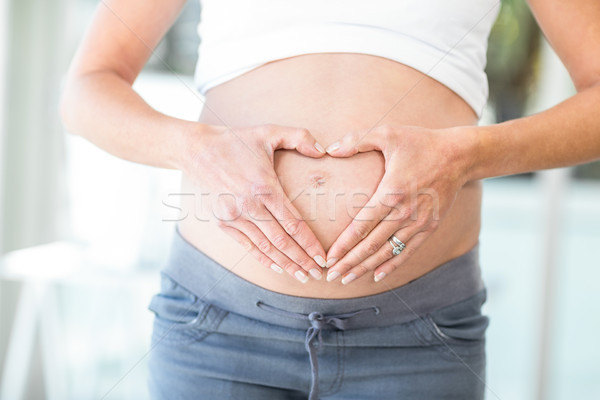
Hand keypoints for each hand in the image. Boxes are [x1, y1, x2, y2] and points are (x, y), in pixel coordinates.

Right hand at [181, 123, 327, 281]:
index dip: (310, 244)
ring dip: (286, 264)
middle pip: (282, 241)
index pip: (294, 224)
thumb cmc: (238, 140)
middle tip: (319, 274)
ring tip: (303, 276)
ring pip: (266, 248)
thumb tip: (324, 151)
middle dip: (303, 260)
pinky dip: (264, 259)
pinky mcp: (223, 223)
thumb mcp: (270, 131)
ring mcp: (234, 217)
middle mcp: (250, 207)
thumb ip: (301, 137)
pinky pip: (247, 247)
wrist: (197, 150)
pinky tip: (279, 268)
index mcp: (265, 188)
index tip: (324, 258)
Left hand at [323, 125, 472, 283]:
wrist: (459, 155)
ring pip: (387, 252)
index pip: (361, 226)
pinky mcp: (430, 227)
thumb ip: (356, 140)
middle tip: (330, 275)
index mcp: (391, 192)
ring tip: (346, 279)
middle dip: (348, 263)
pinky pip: (408, 251)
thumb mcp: (388, 133)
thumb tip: (329, 149)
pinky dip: (391, 265)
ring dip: (365, 268)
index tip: (327, 258)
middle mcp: (405, 212)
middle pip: (371, 245)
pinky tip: (376, 276)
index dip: (343, 245)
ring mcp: (419, 222)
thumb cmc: (420, 142)